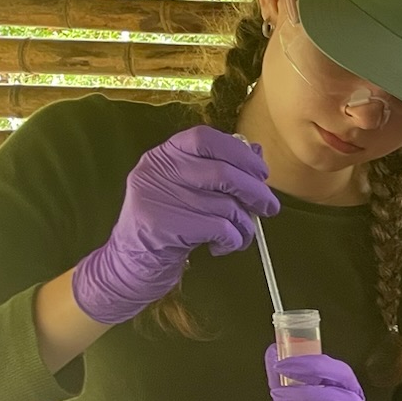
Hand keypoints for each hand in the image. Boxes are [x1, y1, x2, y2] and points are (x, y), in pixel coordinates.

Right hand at [73, 127, 277, 324]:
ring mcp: (159, 198)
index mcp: (164, 155)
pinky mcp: (165, 227)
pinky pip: (220, 229)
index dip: (240, 153)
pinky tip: (223, 246)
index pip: (205, 138)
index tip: (260, 172)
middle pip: (223, 173)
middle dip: (256, 192)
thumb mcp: (187, 189)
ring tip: (241, 234)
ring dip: (245, 225)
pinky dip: (233, 240)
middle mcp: (158, 171)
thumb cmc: (168, 221)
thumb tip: (256, 152)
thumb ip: (217, 168)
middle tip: (269, 207)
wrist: (132, 262)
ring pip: (226, 206)